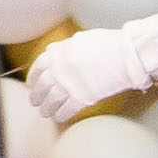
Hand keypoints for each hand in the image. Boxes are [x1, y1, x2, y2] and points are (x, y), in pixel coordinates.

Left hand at [26, 30, 144, 125]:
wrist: (126, 55)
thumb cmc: (109, 44)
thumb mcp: (82, 39)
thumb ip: (65, 46)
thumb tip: (53, 49)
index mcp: (59, 53)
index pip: (39, 66)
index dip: (33, 77)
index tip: (31, 83)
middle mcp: (60, 69)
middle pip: (42, 86)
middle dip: (37, 95)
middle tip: (35, 102)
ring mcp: (69, 84)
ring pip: (51, 101)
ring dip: (46, 108)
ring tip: (45, 113)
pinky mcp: (82, 98)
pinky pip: (66, 110)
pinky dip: (62, 115)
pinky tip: (60, 118)